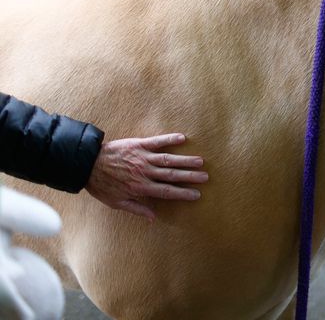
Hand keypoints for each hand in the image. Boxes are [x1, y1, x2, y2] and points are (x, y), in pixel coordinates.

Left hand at [85, 133, 207, 220]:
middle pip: (172, 175)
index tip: (196, 194)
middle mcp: (145, 172)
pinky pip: (157, 142)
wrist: (87, 164)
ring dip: (185, 160)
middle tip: (205, 177)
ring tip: (200, 161)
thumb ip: (137, 209)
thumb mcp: (116, 202)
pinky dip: (170, 139)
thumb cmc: (101, 185)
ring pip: (168, 159)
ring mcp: (143, 157)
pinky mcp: (139, 145)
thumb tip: (153, 218)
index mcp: (140, 188)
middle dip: (190, 176)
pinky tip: (183, 138)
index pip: (167, 191)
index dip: (182, 193)